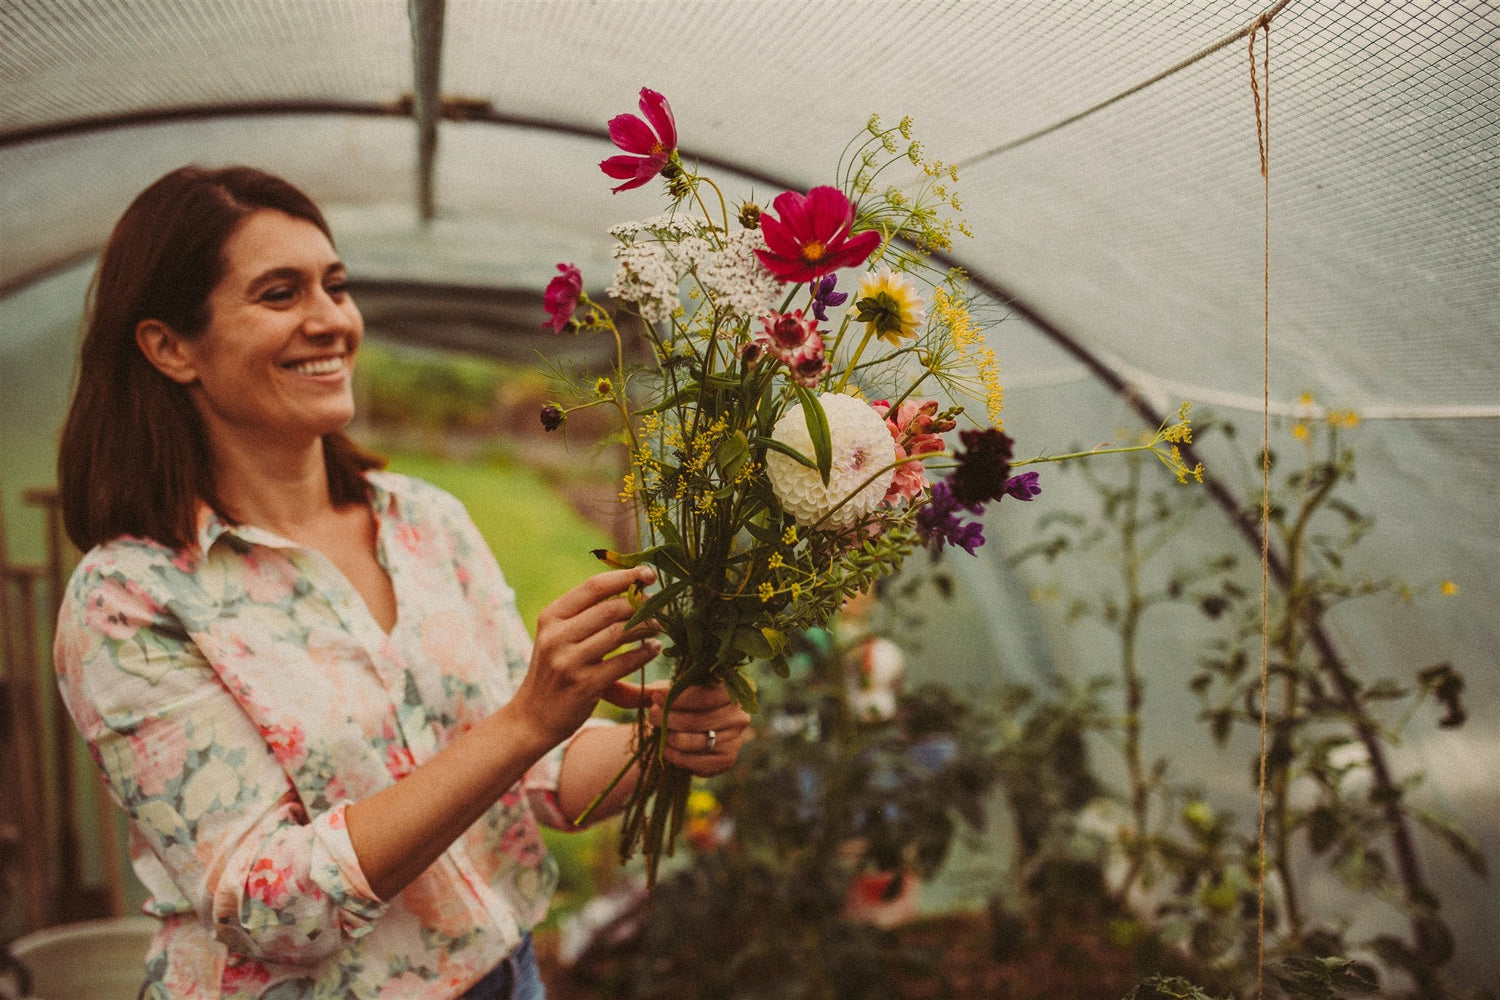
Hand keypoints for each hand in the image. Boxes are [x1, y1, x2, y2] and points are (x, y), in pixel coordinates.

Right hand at [512, 567, 660, 748]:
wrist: (532, 718)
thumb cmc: (554, 673)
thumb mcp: (558, 638)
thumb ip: (586, 616)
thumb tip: (631, 588)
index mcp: (551, 617)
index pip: (592, 587)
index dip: (625, 576)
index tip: (648, 574)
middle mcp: (556, 636)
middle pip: (610, 608)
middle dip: (640, 604)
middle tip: (659, 607)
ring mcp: (569, 661)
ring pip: (619, 633)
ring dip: (646, 626)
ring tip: (659, 626)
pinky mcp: (584, 685)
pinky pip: (624, 662)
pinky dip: (645, 653)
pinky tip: (654, 648)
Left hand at [607, 679, 751, 776]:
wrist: (689, 730)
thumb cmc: (676, 704)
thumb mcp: (661, 694)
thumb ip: (638, 692)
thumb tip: (608, 690)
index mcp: (728, 688)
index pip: (702, 694)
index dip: (674, 697)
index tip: (653, 698)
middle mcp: (738, 712)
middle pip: (696, 720)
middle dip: (666, 718)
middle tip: (651, 716)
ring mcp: (736, 738)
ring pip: (694, 741)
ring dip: (668, 738)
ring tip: (658, 732)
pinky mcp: (728, 759)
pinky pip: (697, 762)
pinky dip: (676, 756)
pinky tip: (666, 748)